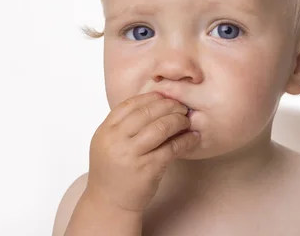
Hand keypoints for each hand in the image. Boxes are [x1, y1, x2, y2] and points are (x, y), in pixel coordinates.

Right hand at [84, 92, 199, 212]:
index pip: (130, 104)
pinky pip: (172, 148)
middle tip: (181, 107)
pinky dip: (185, 140)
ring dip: (178, 120)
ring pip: (161, 127)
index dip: (151, 97)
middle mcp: (116, 141)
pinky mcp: (148, 169)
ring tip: (186, 120)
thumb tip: (155, 103)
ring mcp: (132, 155)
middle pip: (148, 112)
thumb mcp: (108, 142)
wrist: (109, 203)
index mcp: (106, 131)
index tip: (165, 96)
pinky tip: (192, 138)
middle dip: (169, 106)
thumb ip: (124, 124)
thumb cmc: (113, 170)